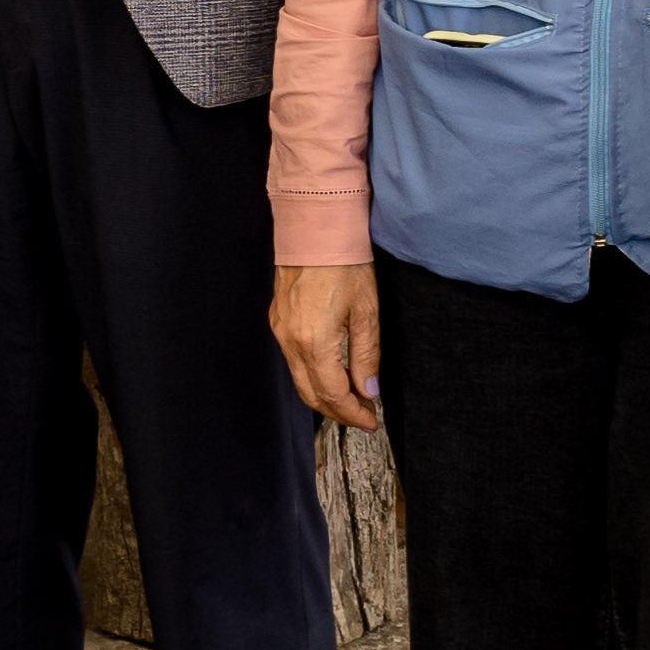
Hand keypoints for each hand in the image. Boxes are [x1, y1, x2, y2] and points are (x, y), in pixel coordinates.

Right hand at [269, 262, 380, 426]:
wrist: (315, 228)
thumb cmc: (345, 264)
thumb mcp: (367, 312)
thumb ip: (367, 356)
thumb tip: (369, 391)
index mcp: (315, 342)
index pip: (333, 394)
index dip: (353, 413)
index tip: (371, 422)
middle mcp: (291, 341)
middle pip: (311, 394)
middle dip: (338, 412)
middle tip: (363, 416)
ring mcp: (280, 331)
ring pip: (299, 380)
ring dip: (324, 396)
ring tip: (351, 399)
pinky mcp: (278, 321)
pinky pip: (292, 361)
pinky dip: (312, 376)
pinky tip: (331, 374)